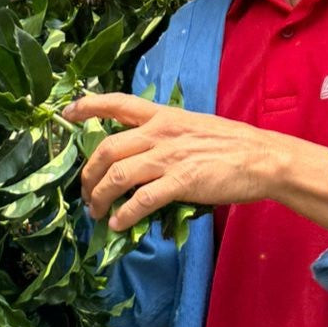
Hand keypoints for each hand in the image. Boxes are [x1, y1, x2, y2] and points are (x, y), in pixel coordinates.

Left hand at [63, 92, 327, 236]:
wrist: (261, 157)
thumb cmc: (230, 143)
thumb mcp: (192, 127)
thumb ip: (165, 136)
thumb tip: (142, 155)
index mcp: (162, 115)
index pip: (117, 102)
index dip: (88, 106)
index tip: (65, 113)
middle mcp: (159, 132)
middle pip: (107, 148)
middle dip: (88, 173)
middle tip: (85, 192)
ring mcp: (169, 157)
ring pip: (117, 175)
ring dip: (99, 197)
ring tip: (96, 213)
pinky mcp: (181, 182)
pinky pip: (141, 200)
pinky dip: (124, 214)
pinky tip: (118, 224)